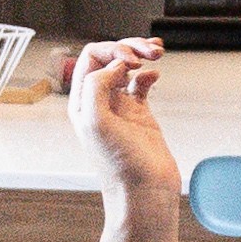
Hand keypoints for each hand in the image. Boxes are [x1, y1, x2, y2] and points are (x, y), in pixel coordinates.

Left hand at [62, 36, 174, 207]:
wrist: (145, 193)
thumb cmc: (121, 166)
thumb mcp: (97, 122)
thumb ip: (97, 86)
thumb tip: (116, 66)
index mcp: (82, 102)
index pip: (91, 58)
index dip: (112, 51)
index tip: (132, 61)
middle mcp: (99, 102)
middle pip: (110, 58)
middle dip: (130, 48)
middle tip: (151, 51)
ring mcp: (120, 107)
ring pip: (127, 68)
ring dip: (141, 55)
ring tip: (158, 53)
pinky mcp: (140, 115)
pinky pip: (142, 85)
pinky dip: (150, 74)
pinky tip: (157, 76)